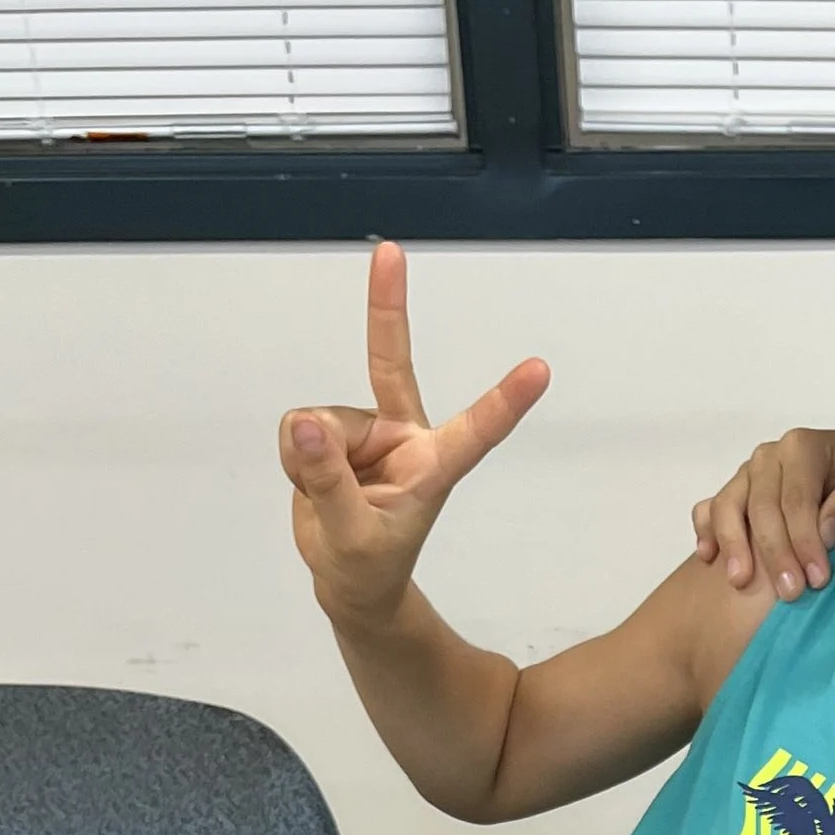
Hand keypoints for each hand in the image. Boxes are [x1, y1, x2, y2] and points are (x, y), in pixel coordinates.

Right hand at [280, 241, 548, 631]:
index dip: (504, 401)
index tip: (539, 371)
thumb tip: (308, 424)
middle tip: (389, 253)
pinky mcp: (335, 431)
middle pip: (388, 367)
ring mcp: (368, 429)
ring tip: (327, 498)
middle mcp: (404, 435)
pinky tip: (312, 482)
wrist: (349, 580)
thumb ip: (330, 483)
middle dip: (386, 309)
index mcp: (433, 466)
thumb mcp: (352, 538)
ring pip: (321, 418)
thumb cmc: (367, 567)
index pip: (475, 431)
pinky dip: (295, 459)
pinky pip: (299, 429)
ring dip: (310, 460)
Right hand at [691, 429, 834, 597]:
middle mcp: (769, 457)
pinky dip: (706, 532)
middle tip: (790, 593)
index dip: (805, 541)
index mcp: (802, 448)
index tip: (817, 579)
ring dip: (733, 545)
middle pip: (761, 506)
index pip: (797, 499)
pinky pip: (708, 509)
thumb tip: (827, 533)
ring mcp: (746, 474)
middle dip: (774, 553)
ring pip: (727, 506)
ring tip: (740, 581)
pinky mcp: (733, 492)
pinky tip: (708, 558)